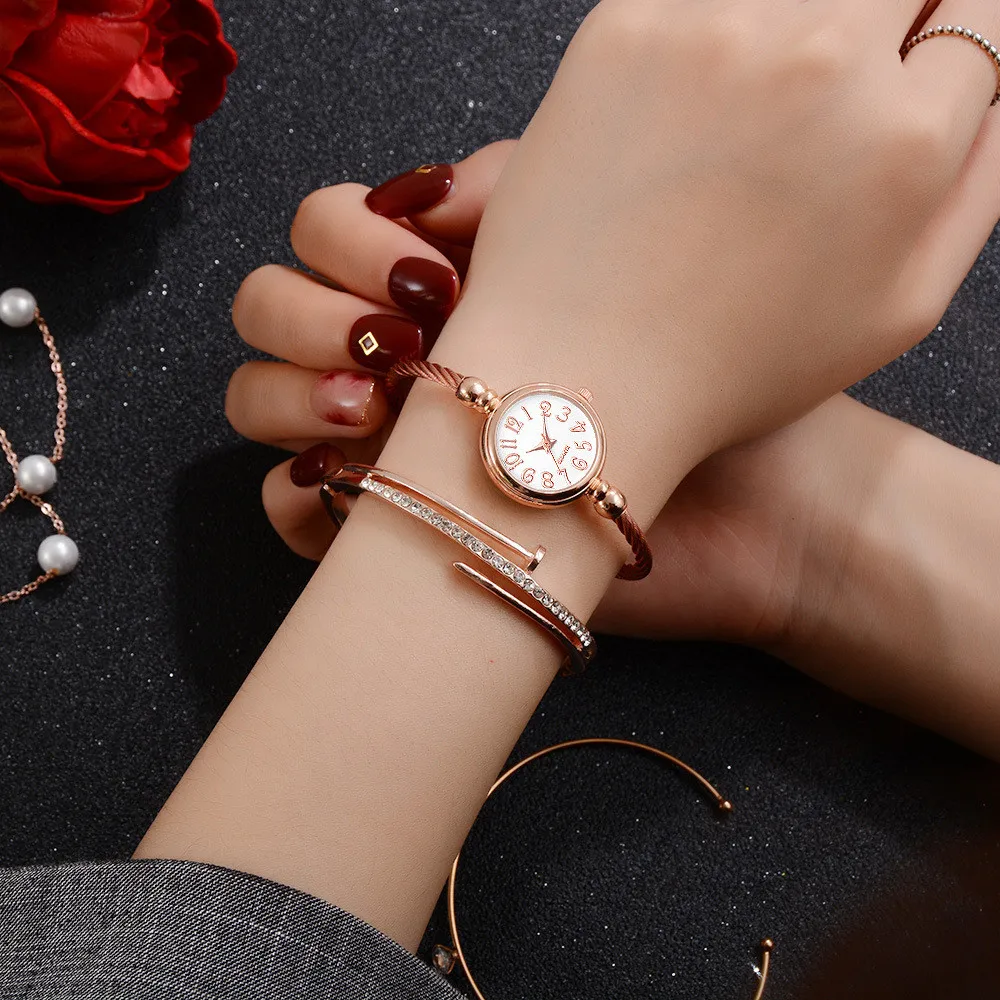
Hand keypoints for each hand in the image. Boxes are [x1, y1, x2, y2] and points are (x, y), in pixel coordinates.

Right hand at [228, 140, 850, 649]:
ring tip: (376, 407)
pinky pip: (287, 510)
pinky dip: (297, 493)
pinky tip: (356, 477)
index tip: (426, 272)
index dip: (345, 237)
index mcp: (440, 283)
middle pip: (268, 308)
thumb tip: (424, 191)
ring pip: (258, 400)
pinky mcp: (390, 527)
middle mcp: (403, 357)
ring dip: (289, 392)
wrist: (757, 502)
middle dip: (306, 312)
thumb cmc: (695, 367)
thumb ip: (515, 191)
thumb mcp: (611, 239)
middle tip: (396, 342)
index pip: (323, 231)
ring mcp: (387, 444)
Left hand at [448, 0, 999, 468]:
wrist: (580, 374)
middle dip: (876, 28)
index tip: (906, 67)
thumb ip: (970, 186)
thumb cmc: (725, 367)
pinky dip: (708, 34)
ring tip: (743, 116)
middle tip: (819, 95)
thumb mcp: (897, 312)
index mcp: (904, 139)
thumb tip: (981, 94)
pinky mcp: (627, 28)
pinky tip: (685, 106)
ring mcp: (718, 34)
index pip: (973, 17)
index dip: (940, 43)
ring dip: (791, 29)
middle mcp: (822, 64)